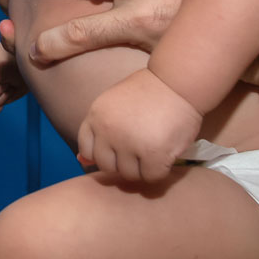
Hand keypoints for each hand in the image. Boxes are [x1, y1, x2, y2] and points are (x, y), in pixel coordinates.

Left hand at [77, 68, 202, 181]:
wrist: (177, 82)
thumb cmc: (147, 92)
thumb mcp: (113, 105)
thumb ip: (98, 131)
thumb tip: (82, 161)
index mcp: (95, 116)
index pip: (87, 150)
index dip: (103, 153)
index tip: (117, 148)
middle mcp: (108, 130)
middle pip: (106, 166)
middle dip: (122, 162)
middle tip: (139, 149)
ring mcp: (129, 143)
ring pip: (129, 174)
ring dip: (142, 168)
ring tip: (153, 149)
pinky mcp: (153, 154)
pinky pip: (151, 177)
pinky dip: (159, 171)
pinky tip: (165, 155)